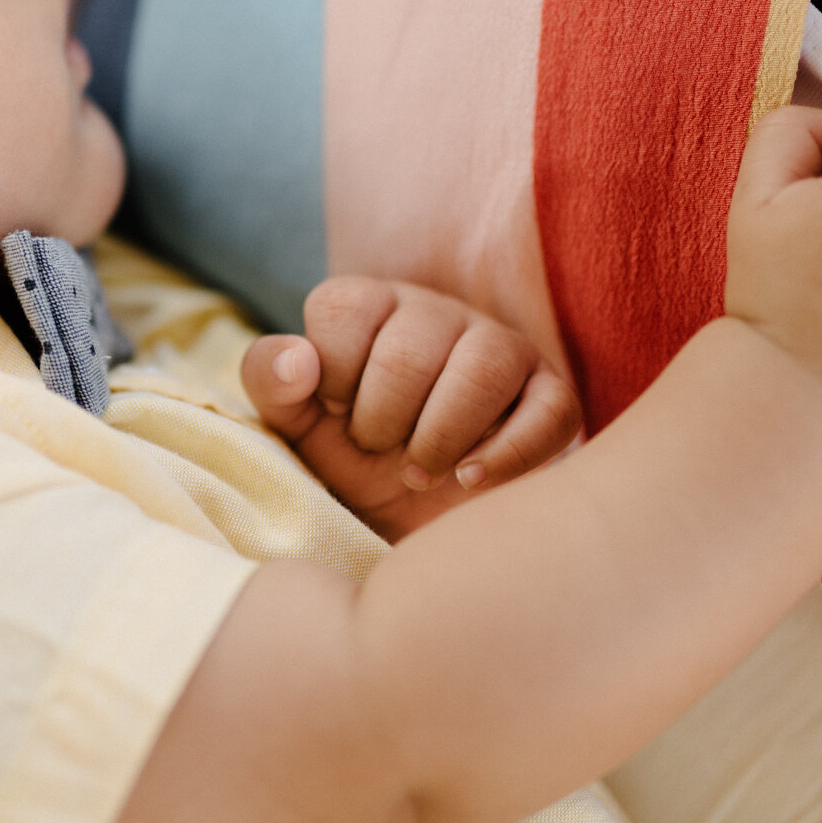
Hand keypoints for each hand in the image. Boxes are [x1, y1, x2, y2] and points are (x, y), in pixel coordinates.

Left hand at [240, 278, 580, 538]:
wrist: (415, 518)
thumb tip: (298, 362)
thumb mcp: (297, 425)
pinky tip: (470, 481)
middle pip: (409, 351)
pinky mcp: (549, 396)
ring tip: (420, 474)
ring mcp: (501, 348)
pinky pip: (549, 412)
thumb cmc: (352, 457)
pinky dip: (507, 455)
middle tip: (382, 454)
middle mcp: (437, 312)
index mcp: (372, 304)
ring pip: (482, 369)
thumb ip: (272, 380)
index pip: (343, 309)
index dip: (331, 377)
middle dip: (382, 422)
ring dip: (440, 439)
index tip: (338, 414)